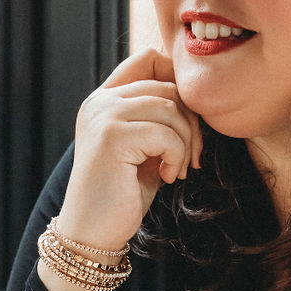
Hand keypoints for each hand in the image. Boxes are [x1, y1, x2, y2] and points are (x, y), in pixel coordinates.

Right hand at [58, 48, 202, 252]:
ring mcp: (102, 116)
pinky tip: (167, 178)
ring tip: (177, 169)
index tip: (187, 122)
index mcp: (105, 99)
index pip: (149, 58)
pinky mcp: (111, 137)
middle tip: (192, 156)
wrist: (93, 232)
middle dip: (191, 122)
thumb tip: (198, 96)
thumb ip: (158, 116)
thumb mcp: (144, 147)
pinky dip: (177, 157)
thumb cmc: (123, 193)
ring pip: (170, 108)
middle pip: (168, 85)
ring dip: (185, 143)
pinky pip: (165, 134)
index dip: (178, 82)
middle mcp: (99, 101)